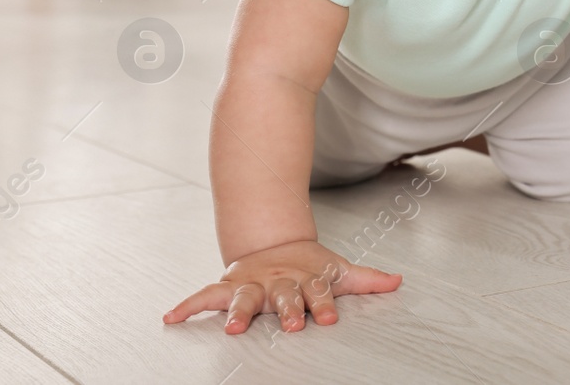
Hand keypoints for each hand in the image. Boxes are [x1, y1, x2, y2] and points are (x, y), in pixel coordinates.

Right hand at [163, 239, 401, 334]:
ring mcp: (251, 284)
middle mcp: (277, 282)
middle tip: (291, 324)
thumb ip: (366, 279)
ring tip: (232, 327)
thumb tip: (398, 281)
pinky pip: (204, 297)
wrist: (276, 242)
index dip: (325, 303)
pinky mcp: (228, 286)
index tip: (330, 318)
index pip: (318, 292)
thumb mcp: (338, 271)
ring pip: (243, 298)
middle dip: (287, 310)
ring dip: (237, 312)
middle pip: (283, 297)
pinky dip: (187, 306)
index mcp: (305, 280)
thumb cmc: (309, 266)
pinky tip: (170, 318)